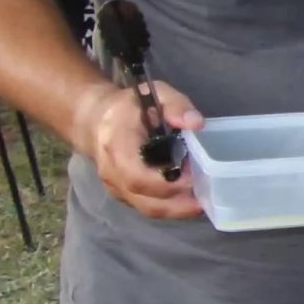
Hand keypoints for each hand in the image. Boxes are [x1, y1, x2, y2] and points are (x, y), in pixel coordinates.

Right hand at [77, 80, 204, 219]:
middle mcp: (112, 172)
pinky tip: (191, 198)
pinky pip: (148, 207)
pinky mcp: (123, 194)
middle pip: (146, 200)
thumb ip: (176, 105)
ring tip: (205, 199)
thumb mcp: (154, 94)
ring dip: (178, 209)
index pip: (137, 176)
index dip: (167, 183)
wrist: (94, 121)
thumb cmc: (129, 107)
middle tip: (208, 193)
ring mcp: (116, 187)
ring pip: (148, 209)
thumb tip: (196, 124)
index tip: (194, 177)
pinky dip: (171, 207)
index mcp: (116, 145)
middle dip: (180, 202)